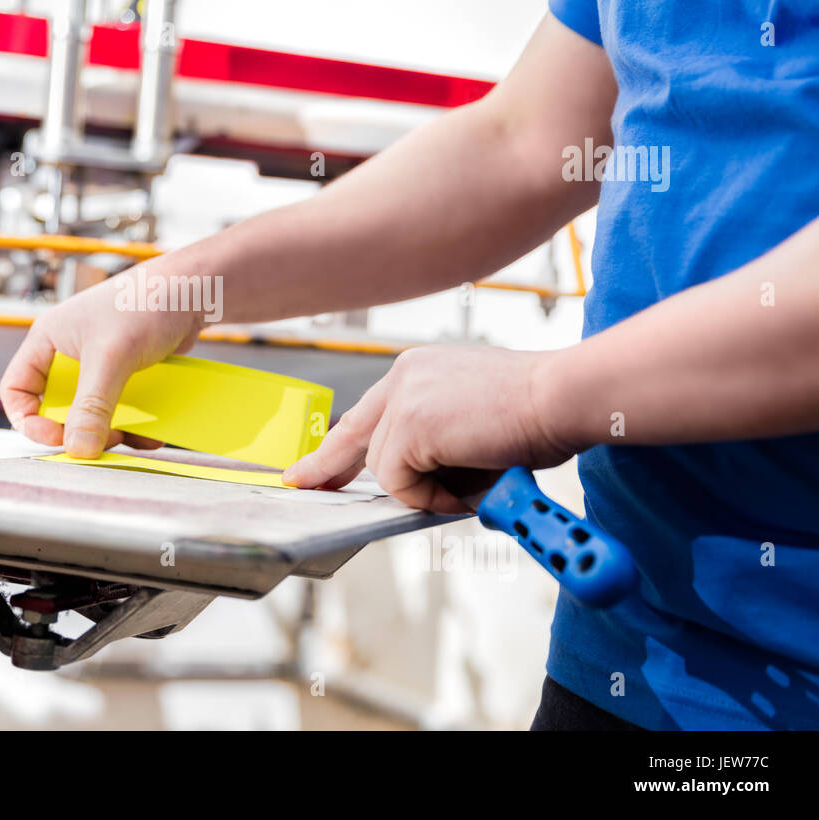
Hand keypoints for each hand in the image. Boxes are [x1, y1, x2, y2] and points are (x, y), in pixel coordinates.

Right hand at [0, 267, 203, 457]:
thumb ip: (93, 405)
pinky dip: (134, 424)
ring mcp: (99, 364)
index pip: (17, 389)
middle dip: (76, 430)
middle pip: (57, 407)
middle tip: (100, 440)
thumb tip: (78, 449)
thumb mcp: (112, 357)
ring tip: (129, 437)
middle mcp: (69, 353)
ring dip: (108, 430)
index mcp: (48, 340)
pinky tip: (151, 432)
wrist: (193, 290)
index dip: (28, 419)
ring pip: (91, 412)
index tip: (54, 438)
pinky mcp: (126, 373)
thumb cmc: (144, 304)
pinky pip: (120, 408)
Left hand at [283, 345, 575, 512]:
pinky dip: (430, 496)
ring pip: (386, 469)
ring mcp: (403, 398)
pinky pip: (400, 483)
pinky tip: (466, 484)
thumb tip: (423, 483)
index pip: (367, 413)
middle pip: (353, 434)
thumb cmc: (539, 412)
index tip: (314, 465)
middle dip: (326, 466)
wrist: (563, 396)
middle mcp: (403, 375)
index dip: (339, 445)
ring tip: (475, 480)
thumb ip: (439, 443)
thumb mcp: (474, 422)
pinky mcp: (408, 425)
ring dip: (427, 490)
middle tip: (301, 483)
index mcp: (417, 369)